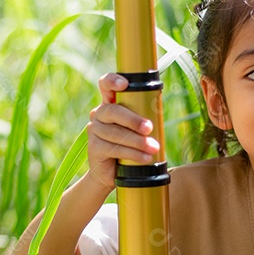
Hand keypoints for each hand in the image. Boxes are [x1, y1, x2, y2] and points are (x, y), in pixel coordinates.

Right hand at [86, 73, 158, 191]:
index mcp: (110, 104)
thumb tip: (159, 111)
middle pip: (113, 111)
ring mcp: (94, 131)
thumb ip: (143, 117)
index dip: (112, 81)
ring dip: (137, 141)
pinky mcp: (94, 148)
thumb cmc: (128, 147)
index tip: (124, 84)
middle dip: (133, 120)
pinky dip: (133, 154)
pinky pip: (114, 148)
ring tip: (153, 148)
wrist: (112, 173)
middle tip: (149, 128)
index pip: (105, 85)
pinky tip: (145, 158)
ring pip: (116, 133)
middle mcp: (99, 114)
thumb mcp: (136, 129)